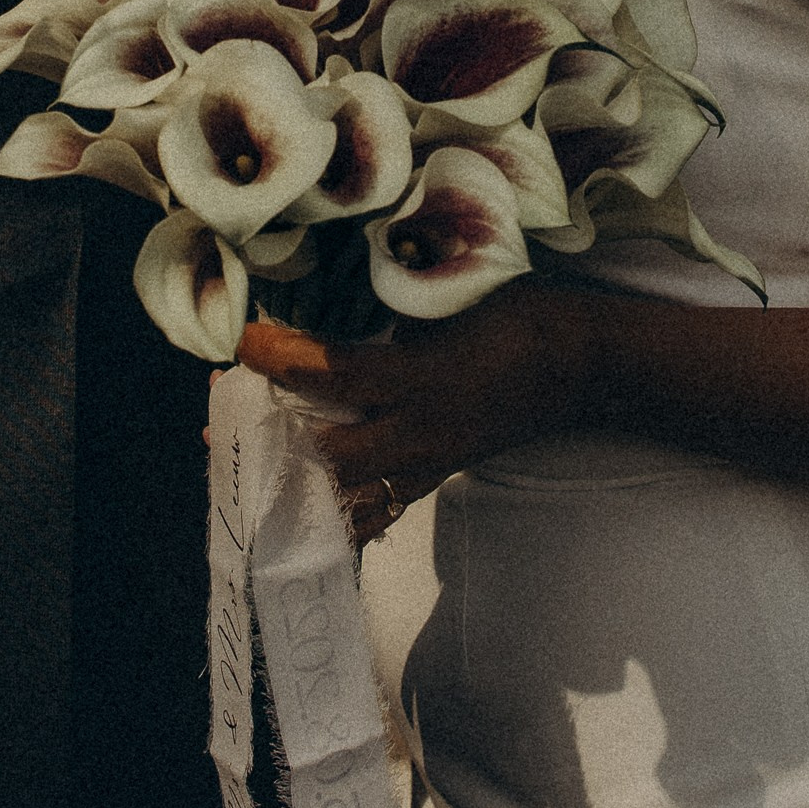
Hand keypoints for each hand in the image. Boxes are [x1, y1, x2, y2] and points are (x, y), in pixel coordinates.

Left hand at [240, 288, 605, 538]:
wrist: (587, 365)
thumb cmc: (524, 315)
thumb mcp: (457, 295)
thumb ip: (394, 307)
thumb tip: (332, 293)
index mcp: (425, 377)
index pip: (338, 373)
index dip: (285, 360)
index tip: (244, 342)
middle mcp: (423, 430)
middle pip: (333, 457)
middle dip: (273, 440)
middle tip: (222, 420)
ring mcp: (433, 460)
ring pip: (353, 495)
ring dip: (299, 485)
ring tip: (248, 470)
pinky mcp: (442, 472)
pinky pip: (383, 506)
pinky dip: (344, 513)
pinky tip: (308, 513)